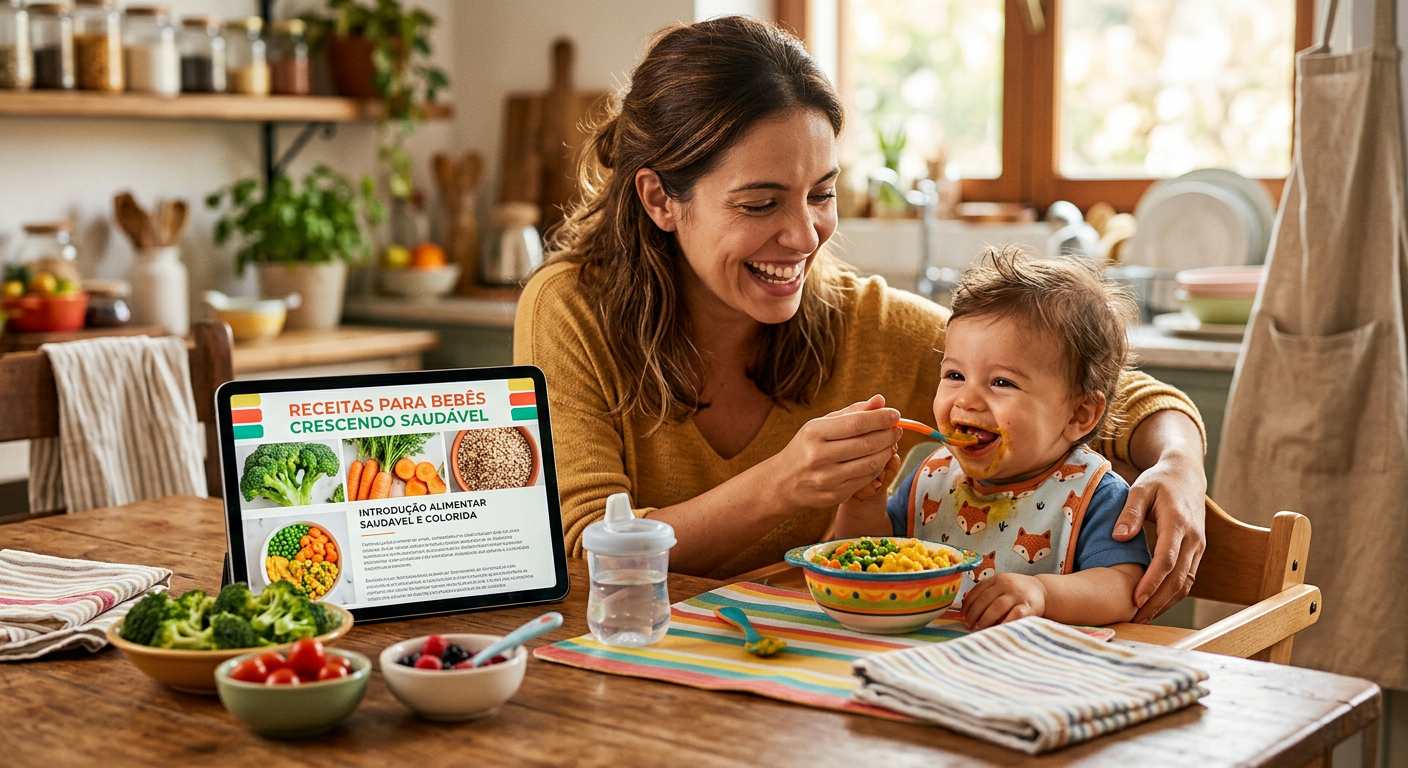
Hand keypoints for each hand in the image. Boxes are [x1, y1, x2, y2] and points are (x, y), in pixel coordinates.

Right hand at [767, 394, 901, 509]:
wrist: (784, 482)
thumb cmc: (807, 447)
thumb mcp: (822, 425)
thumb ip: (852, 412)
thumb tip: (881, 400)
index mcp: (814, 433)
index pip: (856, 423)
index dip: (880, 418)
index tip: (894, 414)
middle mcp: (818, 456)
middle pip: (866, 444)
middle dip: (888, 435)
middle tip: (897, 430)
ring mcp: (827, 478)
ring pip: (871, 463)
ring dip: (887, 452)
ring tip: (889, 444)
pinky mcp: (835, 495)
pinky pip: (866, 479)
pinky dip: (878, 467)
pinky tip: (877, 459)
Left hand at [961, 573, 1045, 629]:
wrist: (1042, 590)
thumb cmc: (1016, 592)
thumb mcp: (1002, 586)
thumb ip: (987, 594)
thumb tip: (966, 612)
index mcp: (997, 579)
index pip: (978, 591)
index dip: (968, 604)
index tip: (962, 615)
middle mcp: (1006, 584)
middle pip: (985, 599)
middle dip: (974, 614)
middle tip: (968, 625)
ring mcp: (1018, 595)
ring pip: (997, 607)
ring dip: (985, 620)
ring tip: (979, 629)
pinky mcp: (1029, 606)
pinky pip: (1014, 616)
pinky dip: (1004, 623)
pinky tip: (997, 630)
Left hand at [1111, 410, 1208, 622]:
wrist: (1187, 475)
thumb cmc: (1159, 481)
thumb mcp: (1140, 488)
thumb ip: (1130, 512)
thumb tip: (1119, 536)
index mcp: (1178, 523)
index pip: (1167, 559)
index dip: (1152, 581)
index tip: (1136, 598)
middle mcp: (1194, 539)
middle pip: (1178, 578)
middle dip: (1157, 601)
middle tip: (1134, 618)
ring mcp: (1198, 547)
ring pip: (1185, 583)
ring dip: (1165, 603)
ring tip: (1141, 618)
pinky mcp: (1197, 552)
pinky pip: (1187, 579)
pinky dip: (1172, 595)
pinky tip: (1154, 605)